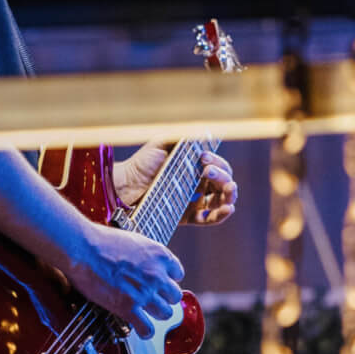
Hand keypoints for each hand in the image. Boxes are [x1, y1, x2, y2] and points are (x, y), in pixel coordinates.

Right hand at [63, 218, 185, 336]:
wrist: (83, 248)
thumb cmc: (100, 240)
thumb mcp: (132, 240)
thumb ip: (145, 255)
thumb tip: (143, 263)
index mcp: (159, 255)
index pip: (178, 273)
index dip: (167, 278)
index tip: (160, 282)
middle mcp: (157, 275)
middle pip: (175, 295)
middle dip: (165, 298)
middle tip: (154, 298)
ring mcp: (144, 293)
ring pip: (166, 313)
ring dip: (157, 314)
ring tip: (148, 314)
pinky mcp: (128, 307)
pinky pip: (147, 328)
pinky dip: (145, 331)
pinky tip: (140, 328)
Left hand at [112, 143, 237, 225]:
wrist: (123, 185)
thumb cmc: (141, 162)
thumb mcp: (163, 144)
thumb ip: (184, 139)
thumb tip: (207, 134)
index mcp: (195, 167)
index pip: (218, 166)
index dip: (217, 162)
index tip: (203, 157)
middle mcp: (197, 184)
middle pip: (223, 183)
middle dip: (223, 176)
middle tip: (208, 171)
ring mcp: (193, 201)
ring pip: (221, 201)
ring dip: (230, 195)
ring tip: (230, 188)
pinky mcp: (186, 217)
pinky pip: (208, 219)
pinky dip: (221, 215)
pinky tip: (228, 209)